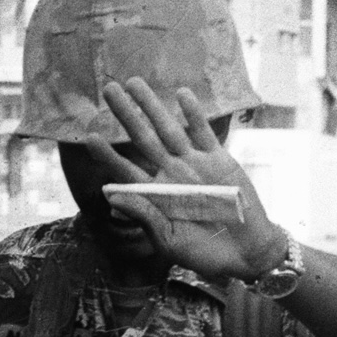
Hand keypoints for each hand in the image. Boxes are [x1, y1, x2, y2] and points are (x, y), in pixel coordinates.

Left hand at [90, 80, 287, 283]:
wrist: (246, 254)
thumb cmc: (205, 254)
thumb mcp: (169, 240)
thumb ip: (144, 214)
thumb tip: (110, 195)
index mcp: (155, 195)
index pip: (125, 170)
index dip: (108, 154)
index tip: (90, 136)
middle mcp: (171, 174)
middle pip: (143, 138)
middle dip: (126, 114)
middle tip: (108, 89)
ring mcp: (194, 164)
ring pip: (169, 128)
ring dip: (153, 105)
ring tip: (134, 82)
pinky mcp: (219, 160)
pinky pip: (203, 133)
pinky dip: (193, 114)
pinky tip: (181, 94)